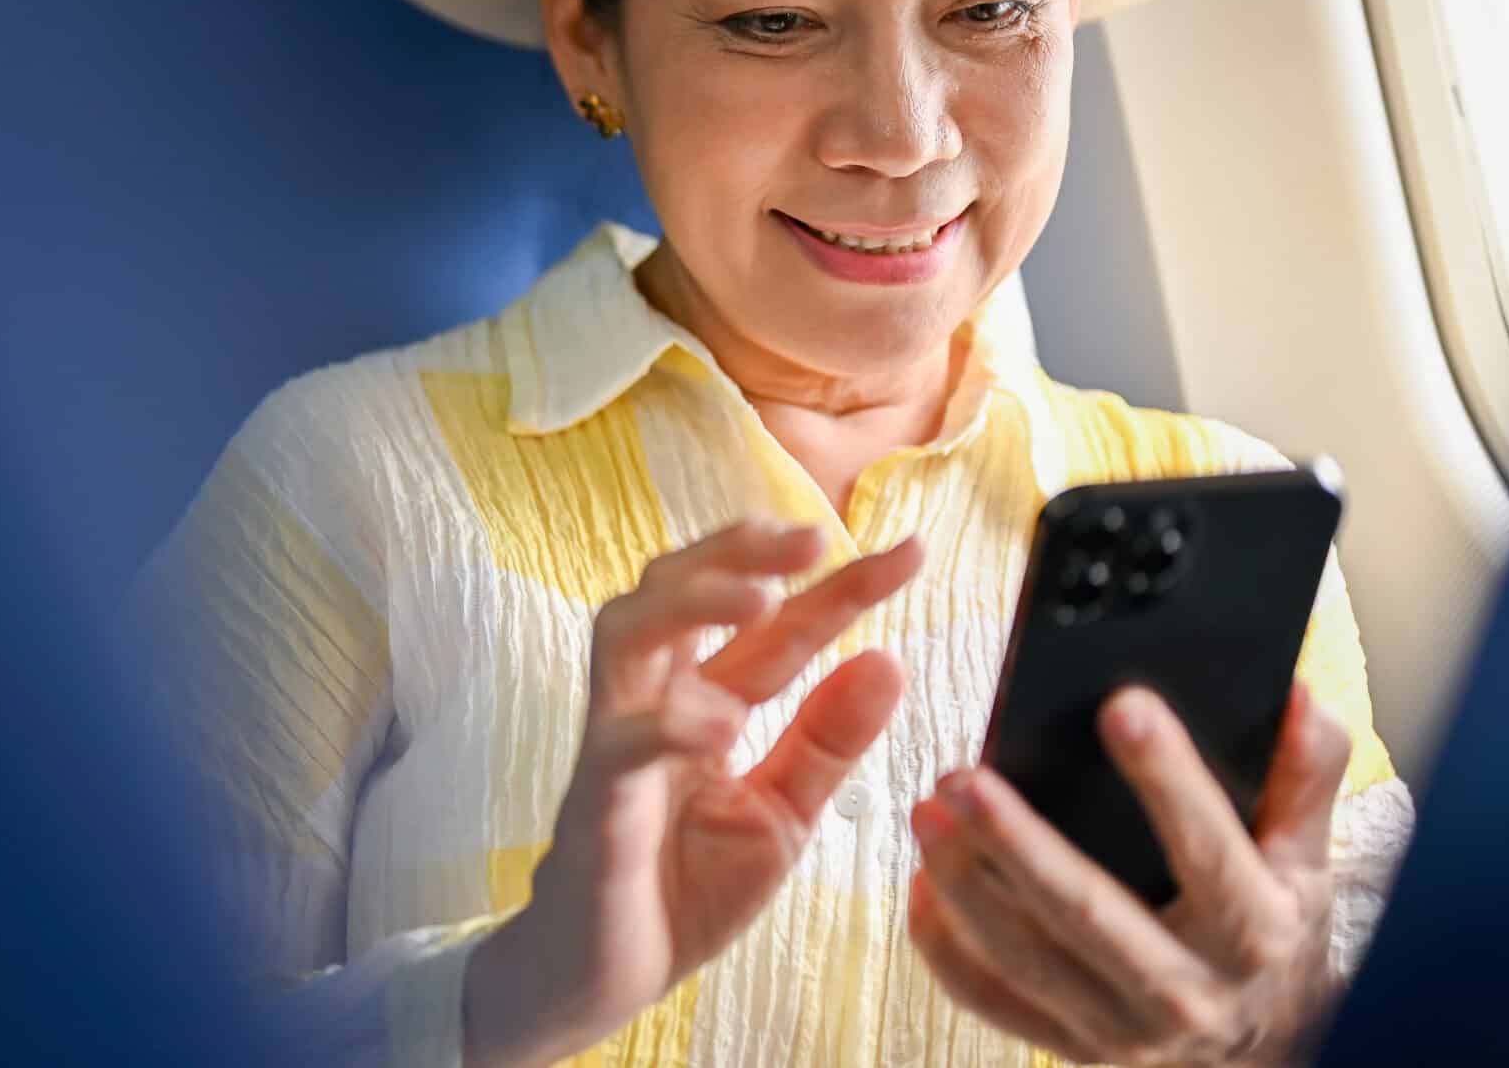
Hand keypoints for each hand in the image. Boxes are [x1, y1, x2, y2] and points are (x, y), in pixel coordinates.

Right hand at [464, 519, 924, 1067]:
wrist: (606, 972)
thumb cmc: (681, 886)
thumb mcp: (782, 812)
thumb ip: (827, 741)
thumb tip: (888, 659)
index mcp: (705, 700)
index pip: (775, 627)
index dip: (840, 585)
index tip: (911, 552)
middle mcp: (655, 700)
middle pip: (675, 587)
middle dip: (740, 552)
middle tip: (811, 536)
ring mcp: (618, 740)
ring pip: (628, 630)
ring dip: (690, 600)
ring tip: (760, 597)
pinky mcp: (597, 798)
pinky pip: (620, 742)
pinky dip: (668, 723)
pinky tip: (720, 724)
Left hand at [907, 679, 1350, 1065]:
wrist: (1275, 1052)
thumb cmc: (1279, 933)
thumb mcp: (1308, 860)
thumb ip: (1304, 777)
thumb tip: (1295, 696)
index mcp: (1252, 932)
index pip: (1209, 850)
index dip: (1169, 778)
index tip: (1123, 705)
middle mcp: (1186, 991)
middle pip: (1089, 913)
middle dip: (1020, 843)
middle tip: (963, 778)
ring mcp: (1123, 1031)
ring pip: (1026, 957)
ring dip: (966, 884)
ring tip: (929, 813)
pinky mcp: (1073, 1048)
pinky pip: (993, 1000)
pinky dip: (947, 949)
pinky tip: (921, 886)